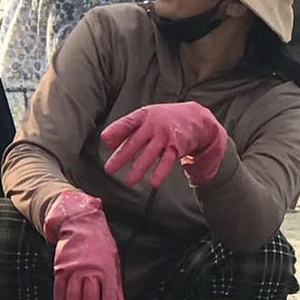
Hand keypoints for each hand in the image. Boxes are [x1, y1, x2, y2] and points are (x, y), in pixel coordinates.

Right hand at [43, 191, 122, 299]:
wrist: (81, 223)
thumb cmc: (101, 243)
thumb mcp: (114, 261)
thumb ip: (116, 284)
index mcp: (106, 271)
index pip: (108, 298)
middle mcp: (90, 272)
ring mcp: (74, 270)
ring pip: (73, 298)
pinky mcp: (60, 268)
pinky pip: (59, 290)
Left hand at [102, 101, 229, 188]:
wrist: (194, 117)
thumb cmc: (163, 118)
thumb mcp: (145, 117)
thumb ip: (126, 129)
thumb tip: (107, 142)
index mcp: (143, 116)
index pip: (128, 123)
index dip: (116, 130)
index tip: (105, 139)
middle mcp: (153, 125)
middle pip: (135, 142)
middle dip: (121, 156)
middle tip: (109, 169)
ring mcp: (165, 136)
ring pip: (149, 154)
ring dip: (139, 169)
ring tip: (129, 181)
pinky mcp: (176, 147)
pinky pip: (166, 161)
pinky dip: (160, 172)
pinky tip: (153, 183)